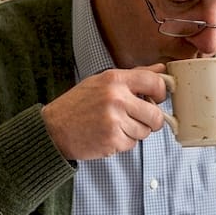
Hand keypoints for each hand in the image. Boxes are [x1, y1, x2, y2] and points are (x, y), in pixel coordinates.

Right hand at [41, 65, 168, 160]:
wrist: (54, 129)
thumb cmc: (78, 104)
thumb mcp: (102, 81)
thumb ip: (134, 75)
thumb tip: (161, 70)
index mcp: (114, 80)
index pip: (155, 83)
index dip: (161, 93)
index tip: (158, 98)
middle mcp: (116, 98)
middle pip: (155, 115)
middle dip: (151, 121)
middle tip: (138, 119)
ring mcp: (114, 121)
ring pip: (144, 132)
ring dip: (134, 132)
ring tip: (115, 126)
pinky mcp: (112, 140)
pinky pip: (132, 144)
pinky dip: (123, 143)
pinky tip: (108, 135)